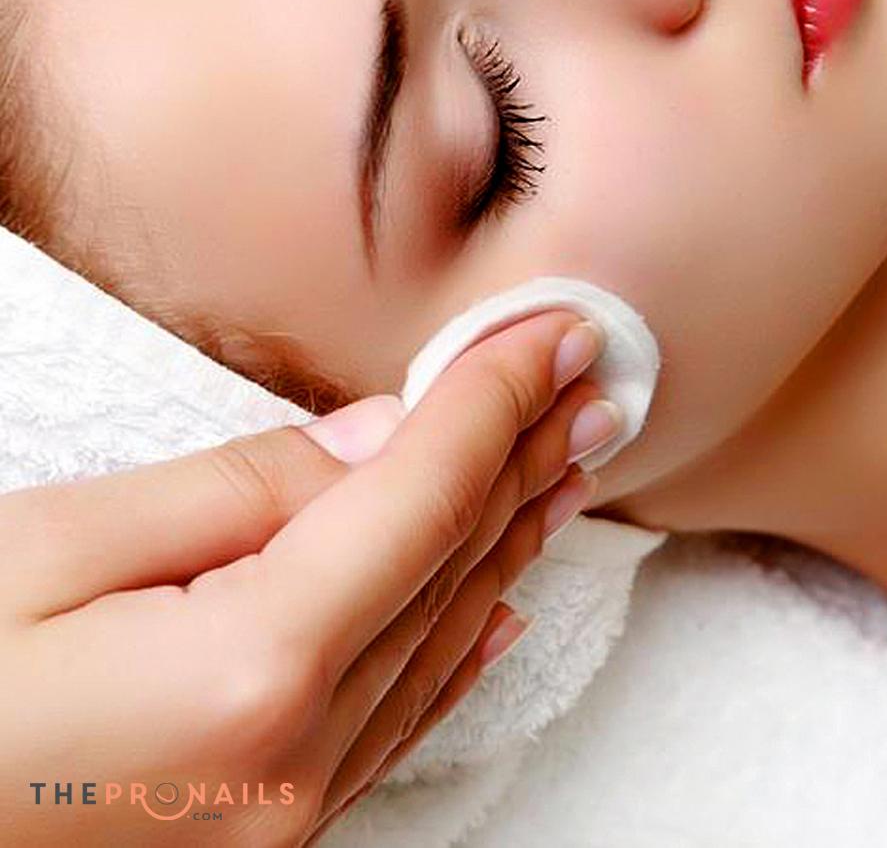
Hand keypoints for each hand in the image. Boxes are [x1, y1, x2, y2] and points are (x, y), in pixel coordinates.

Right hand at [0, 308, 613, 845]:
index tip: (557, 329)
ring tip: (571, 457)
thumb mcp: (49, 555)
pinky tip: (502, 603)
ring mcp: (284, 818)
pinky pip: (397, 722)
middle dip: (527, 453)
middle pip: (450, 567)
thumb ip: (236, 495)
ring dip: (511, 534)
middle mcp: (293, 763)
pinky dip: (461, 641)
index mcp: (248, 674)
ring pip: (442, 640)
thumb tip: (377, 440)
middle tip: (592, 373)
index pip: (420, 498)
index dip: (496, 398)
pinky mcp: (262, 836)